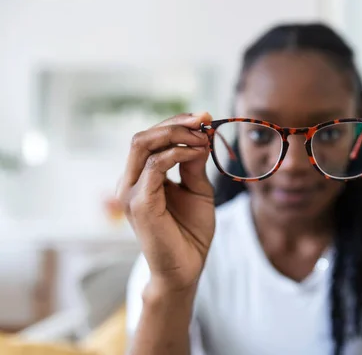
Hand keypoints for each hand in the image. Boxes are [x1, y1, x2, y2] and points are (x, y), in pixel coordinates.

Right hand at [117, 112, 215, 292]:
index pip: (151, 138)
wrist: (186, 269)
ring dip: (177, 134)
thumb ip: (194, 165)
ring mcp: (131, 192)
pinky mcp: (140, 204)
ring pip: (143, 144)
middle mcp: (130, 182)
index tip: (205, 118)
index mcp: (141, 178)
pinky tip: (197, 153)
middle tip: (204, 120)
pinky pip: (155, 166)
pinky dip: (178, 153)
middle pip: (143, 136)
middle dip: (176, 123)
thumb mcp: (198, 190)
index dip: (177, 123)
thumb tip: (201, 136)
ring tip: (203, 138)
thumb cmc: (190, 232)